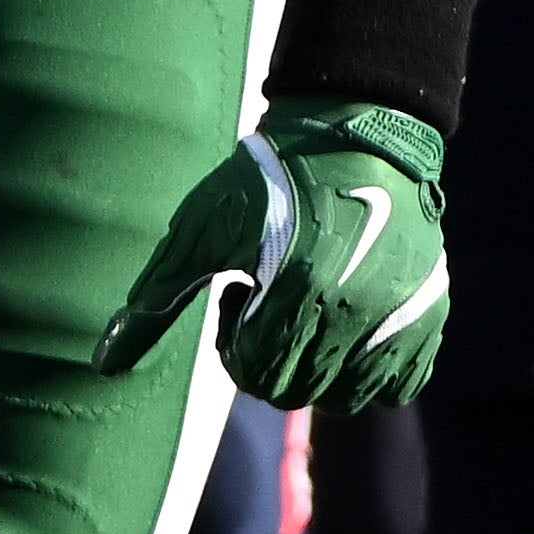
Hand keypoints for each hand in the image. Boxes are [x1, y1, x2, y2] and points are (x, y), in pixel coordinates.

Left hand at [109, 93, 449, 410]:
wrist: (351, 135)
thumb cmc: (264, 180)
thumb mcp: (200, 231)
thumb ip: (154, 301)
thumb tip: (103, 363)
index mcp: (298, 289)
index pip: (254, 374)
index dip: (233, 345)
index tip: (241, 294)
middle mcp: (357, 310)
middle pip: (295, 391)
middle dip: (267, 359)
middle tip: (270, 303)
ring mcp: (401, 314)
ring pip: (347, 398)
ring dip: (315, 371)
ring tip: (307, 312)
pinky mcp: (430, 312)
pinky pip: (400, 384)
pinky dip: (368, 373)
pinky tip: (346, 328)